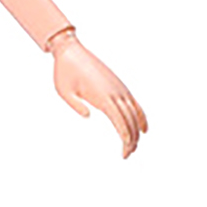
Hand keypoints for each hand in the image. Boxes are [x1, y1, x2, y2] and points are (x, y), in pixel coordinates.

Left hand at [49, 39, 147, 158]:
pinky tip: (143, 128)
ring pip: (134, 112)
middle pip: (130, 120)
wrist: (71, 51)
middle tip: (127, 155)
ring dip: (136, 130)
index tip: (126, 152)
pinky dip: (140, 116)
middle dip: (131, 139)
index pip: (120, 121)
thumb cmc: (64, 72)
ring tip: (134, 146)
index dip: (125, 138)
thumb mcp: (64, 91)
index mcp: (103, 95)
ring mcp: (119, 88)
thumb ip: (75, 105)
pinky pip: (134, 103)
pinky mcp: (118, 85)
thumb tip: (88, 116)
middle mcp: (115, 92)